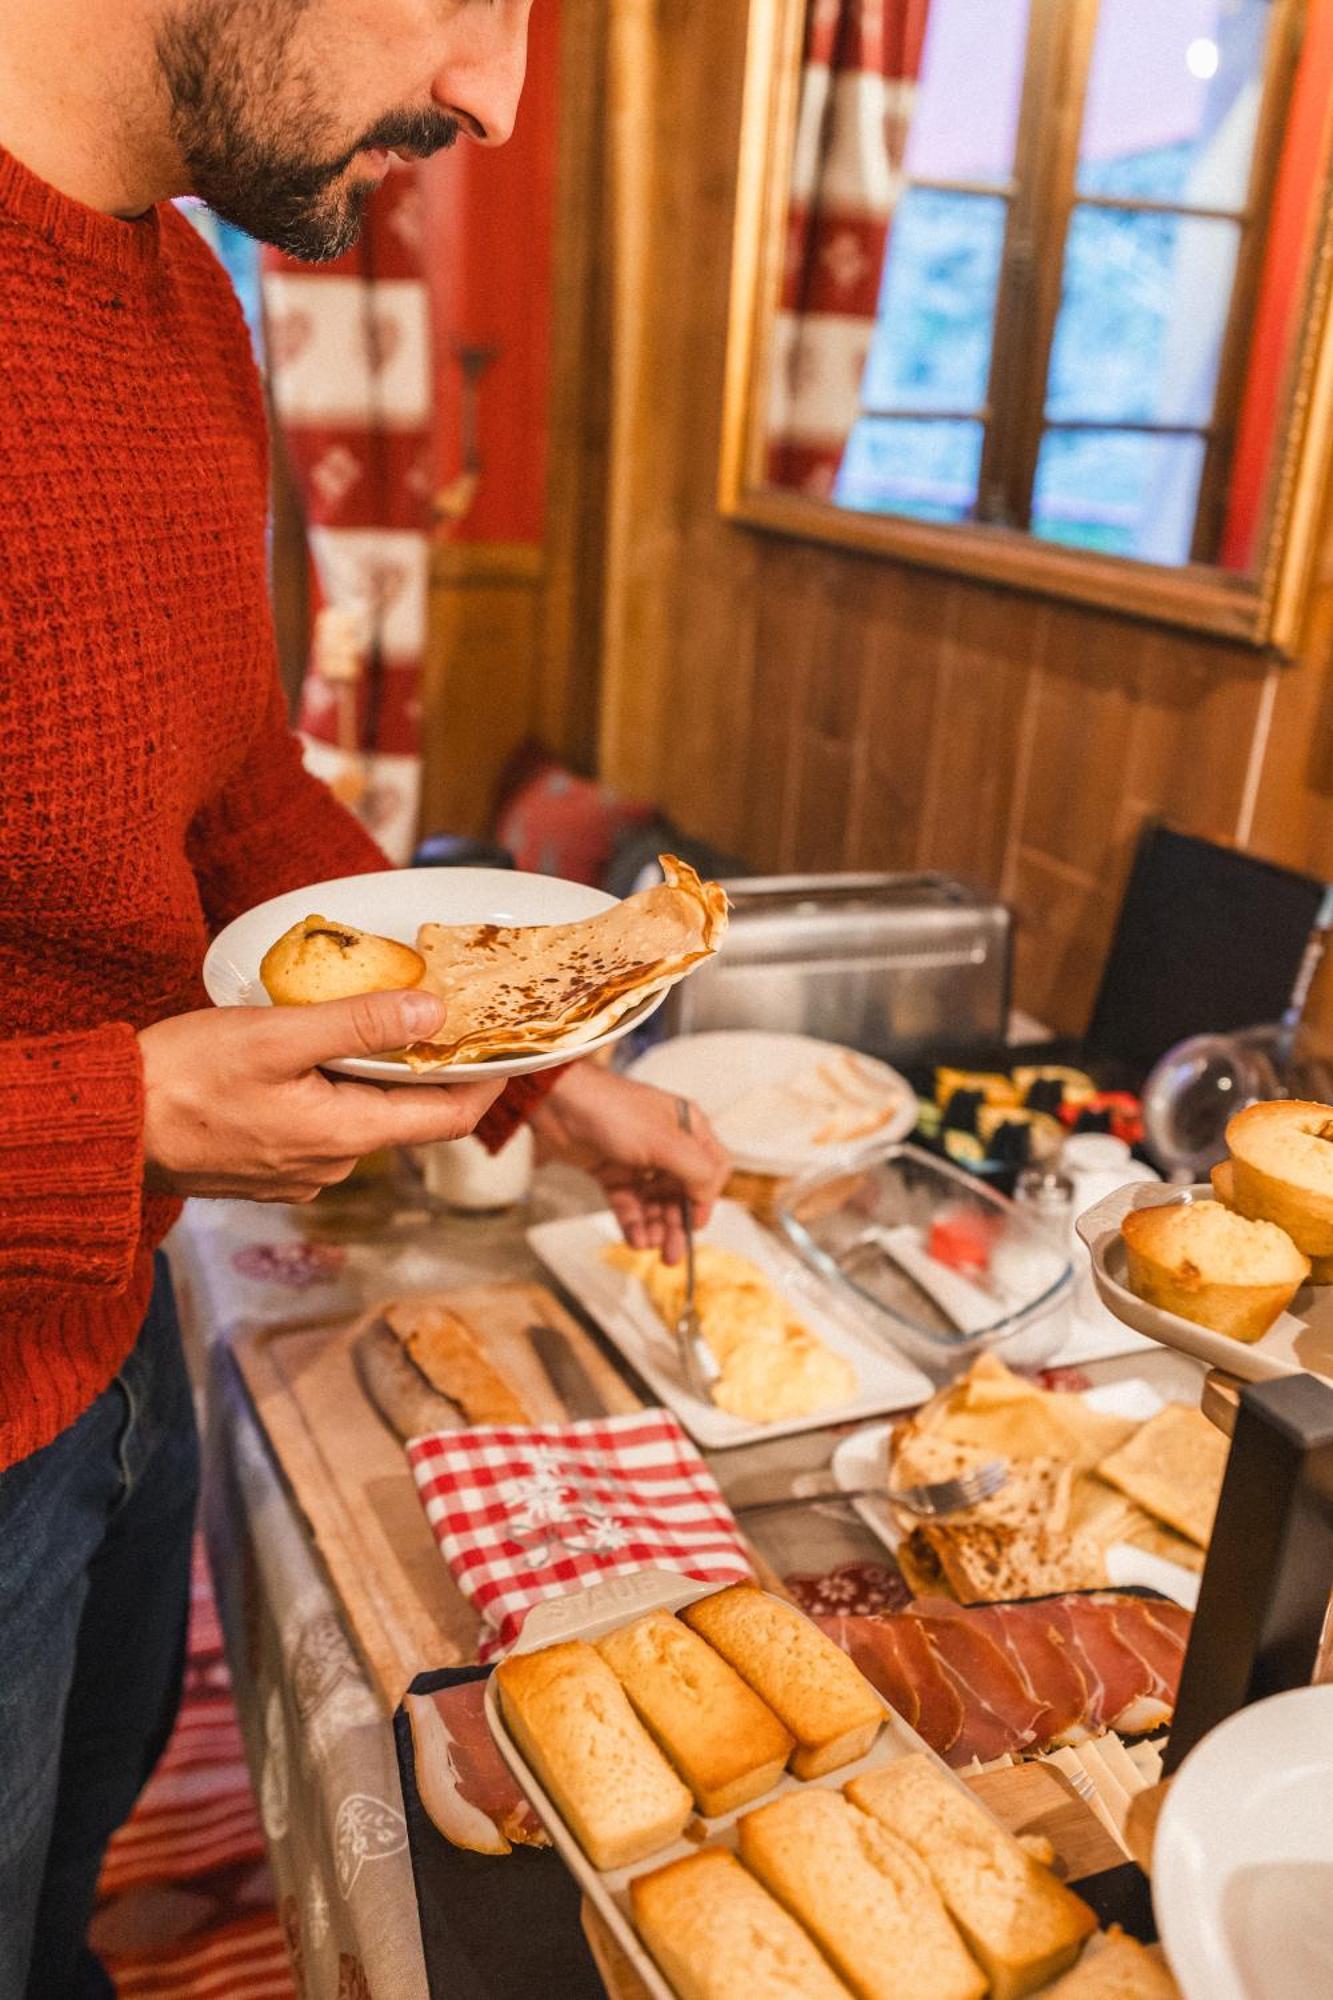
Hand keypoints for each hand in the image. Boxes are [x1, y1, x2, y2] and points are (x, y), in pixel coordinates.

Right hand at [138, 991, 503, 1202]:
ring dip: (375, 1075)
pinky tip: (318, 1051)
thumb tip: (432, 1012)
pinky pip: (323, 1126)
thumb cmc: (180, 1080)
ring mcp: (299, 1173)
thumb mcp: (277, 1036)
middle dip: (428, 1068)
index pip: (447, 1118)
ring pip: (361, 1118)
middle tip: (444, 1013)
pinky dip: (335, 1089)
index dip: (485, 1080)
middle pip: (406, 1116)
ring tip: (378, 1018)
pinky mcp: (269, 1167)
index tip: (509, 1043)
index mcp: (344, 1138)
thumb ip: (359, 1025)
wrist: (104, 1132)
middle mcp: (331, 1167)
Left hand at [528, 1063, 730, 1261]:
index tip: (694, 1224)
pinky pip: (629, 1203)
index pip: (711, 1170)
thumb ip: (695, 1170)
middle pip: (682, 1192)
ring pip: (655, 1202)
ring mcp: (638, 1158)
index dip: (706, 1200)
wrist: (555, 1103)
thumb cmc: (611, 1110)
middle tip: (672, 1255)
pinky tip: (634, 1239)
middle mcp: (667, 1144)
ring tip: (647, 1245)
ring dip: (655, 1226)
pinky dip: (633, 1222)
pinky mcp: (612, 1170)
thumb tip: (708, 1197)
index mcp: (687, 1128)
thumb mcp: (663, 1141)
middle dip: (678, 1224)